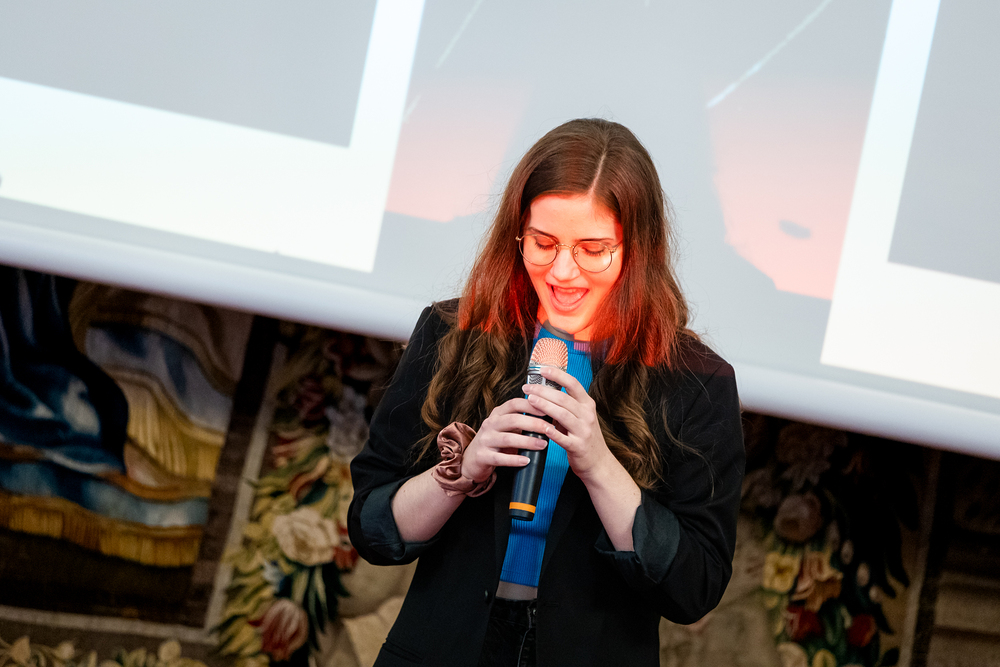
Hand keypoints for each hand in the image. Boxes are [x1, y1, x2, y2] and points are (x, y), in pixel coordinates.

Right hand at [460, 397, 550, 482]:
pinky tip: (526, 460)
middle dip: (534, 423)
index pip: (514, 404)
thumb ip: (521, 421)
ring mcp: (485, 440)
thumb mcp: (505, 427)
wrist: (470, 460)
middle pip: (513, 420)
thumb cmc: (494, 442)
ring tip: (543, 445)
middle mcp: (490, 424)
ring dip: (527, 442)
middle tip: (550, 429)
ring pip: (508, 438)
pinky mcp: (482, 456)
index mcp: (497, 414)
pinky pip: (500, 458)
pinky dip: (514, 460)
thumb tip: (547, 418)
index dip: (531, 405)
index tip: (546, 409)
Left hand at [520, 366, 614, 481]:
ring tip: (530, 400)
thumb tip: (543, 390)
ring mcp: (584, 431)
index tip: (542, 369)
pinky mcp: (578, 447)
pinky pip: (563, 438)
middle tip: (527, 387)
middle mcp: (587, 415)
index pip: (573, 384)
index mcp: (587, 404)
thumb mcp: (580, 417)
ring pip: (562, 415)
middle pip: (564, 398)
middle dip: (543, 391)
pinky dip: (552, 432)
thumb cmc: (584, 436)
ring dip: (545, 406)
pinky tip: (541, 427)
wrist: (598, 462)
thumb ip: (565, 405)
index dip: (557, 375)